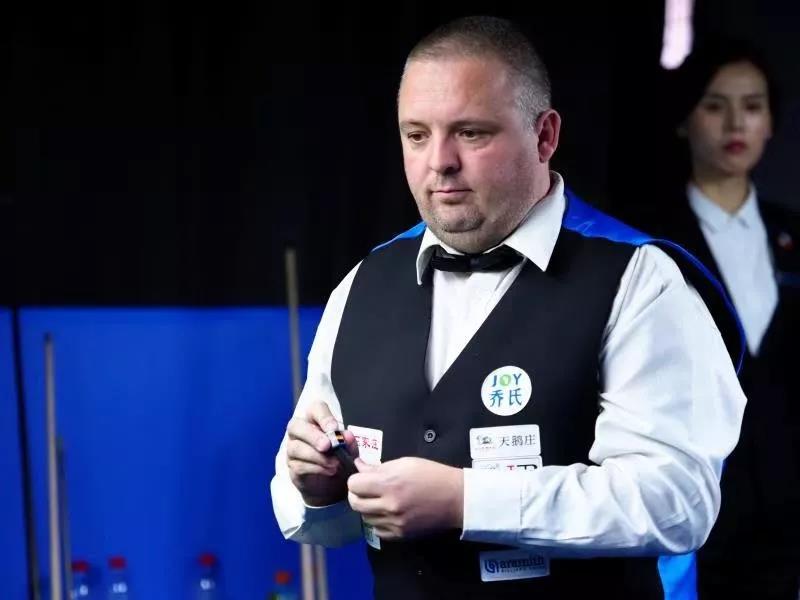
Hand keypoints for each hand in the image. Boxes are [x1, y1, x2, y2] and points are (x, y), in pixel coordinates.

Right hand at [286, 401, 357, 505]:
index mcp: (315, 420)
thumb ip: (349, 442)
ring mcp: (293, 449)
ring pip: (295, 448)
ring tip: (335, 463)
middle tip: (327, 446)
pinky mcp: (293, 466)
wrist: (333, 483)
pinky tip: (330, 471)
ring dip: (317, 456)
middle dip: (312, 435)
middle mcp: (299, 432)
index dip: (323, 417)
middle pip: (295, 426)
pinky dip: (316, 468)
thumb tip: (347, 435)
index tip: (335, 428)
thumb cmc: (339, 458)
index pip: (315, 409)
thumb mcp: (349, 450)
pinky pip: (299, 465)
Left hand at [347, 457, 463, 539]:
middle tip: (366, 489)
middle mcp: (388, 505)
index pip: (354, 485)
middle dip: (357, 494)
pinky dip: (378, 521)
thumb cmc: (432, 475)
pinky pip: (377, 530)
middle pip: (355, 503)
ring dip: (367, 508)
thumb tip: (359, 467)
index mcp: (389, 483)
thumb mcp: (405, 463)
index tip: (363, 478)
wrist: (456, 498)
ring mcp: (394, 523)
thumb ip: (378, 467)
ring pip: (365, 517)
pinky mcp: (400, 535)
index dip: (356, 480)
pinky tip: (387, 513)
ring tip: (379, 500)